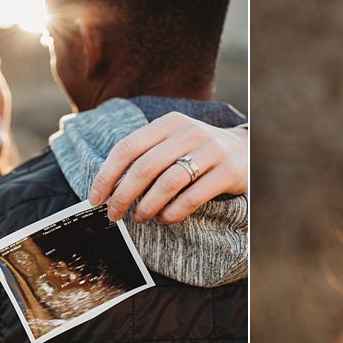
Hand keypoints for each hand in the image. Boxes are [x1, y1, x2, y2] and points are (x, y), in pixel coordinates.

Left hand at [89, 113, 247, 224]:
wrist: (247, 151)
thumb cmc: (200, 153)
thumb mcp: (175, 143)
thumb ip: (148, 156)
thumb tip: (112, 187)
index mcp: (168, 123)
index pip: (128, 147)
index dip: (107, 174)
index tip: (96, 198)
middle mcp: (188, 132)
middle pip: (144, 167)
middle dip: (123, 195)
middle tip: (114, 215)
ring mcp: (210, 151)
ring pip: (167, 183)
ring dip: (148, 206)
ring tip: (141, 219)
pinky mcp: (227, 172)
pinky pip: (193, 197)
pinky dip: (174, 212)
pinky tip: (165, 219)